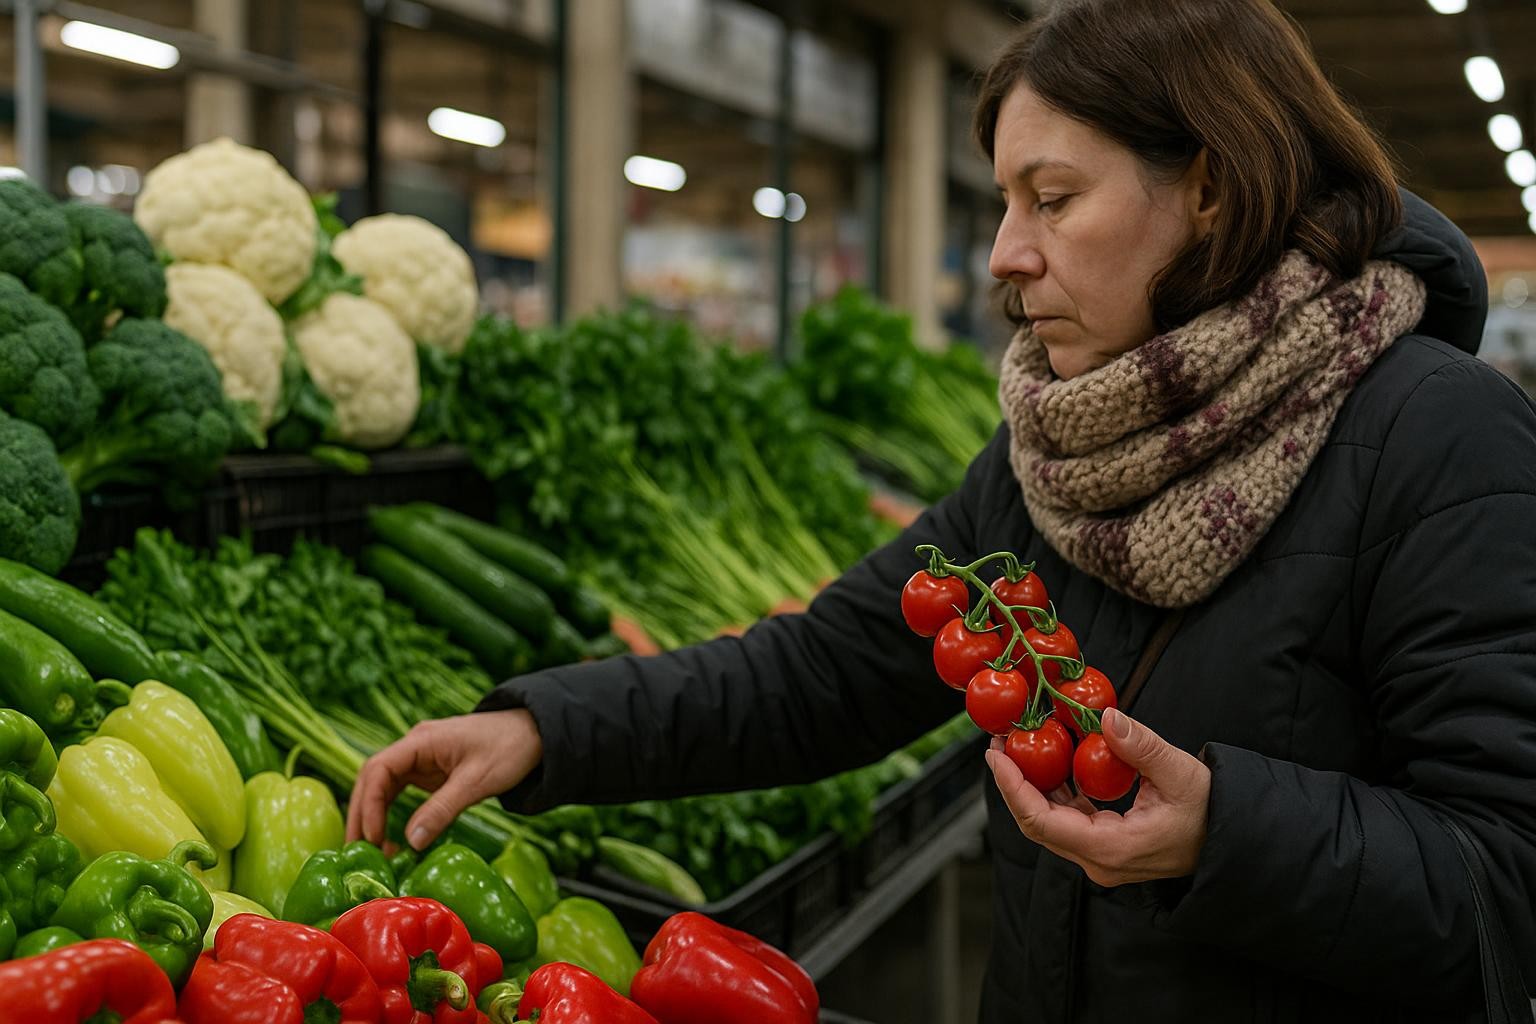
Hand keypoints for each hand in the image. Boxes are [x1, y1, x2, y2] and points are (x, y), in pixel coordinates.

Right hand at [347, 709, 542, 851]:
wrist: (535, 734)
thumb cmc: (509, 749)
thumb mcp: (476, 782)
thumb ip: (442, 810)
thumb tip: (411, 842)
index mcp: (421, 740)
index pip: (378, 769)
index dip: (369, 804)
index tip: (373, 837)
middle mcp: (414, 746)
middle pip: (372, 778)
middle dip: (362, 814)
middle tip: (357, 851)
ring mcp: (420, 758)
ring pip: (382, 786)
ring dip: (373, 816)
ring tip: (372, 852)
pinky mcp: (429, 770)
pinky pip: (399, 791)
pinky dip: (391, 814)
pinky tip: (391, 839)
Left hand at [986, 707, 1210, 886]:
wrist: (1234, 840)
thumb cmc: (1213, 811)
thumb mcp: (1181, 773)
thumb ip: (1141, 747)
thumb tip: (1107, 716)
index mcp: (1111, 849)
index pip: (1041, 822)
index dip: (1013, 788)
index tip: (996, 756)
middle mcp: (1099, 860)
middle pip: (1037, 823)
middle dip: (1013, 782)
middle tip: (999, 742)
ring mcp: (1101, 856)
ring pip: (1050, 822)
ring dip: (1031, 784)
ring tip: (1017, 744)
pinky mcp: (1105, 845)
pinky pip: (1068, 818)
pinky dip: (1054, 789)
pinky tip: (1050, 758)